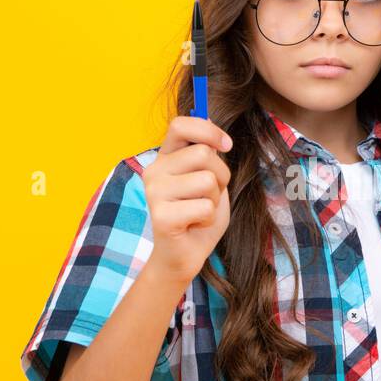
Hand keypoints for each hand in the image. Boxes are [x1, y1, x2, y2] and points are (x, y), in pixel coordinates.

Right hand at [143, 115, 233, 285]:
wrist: (184, 255)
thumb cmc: (198, 215)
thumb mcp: (208, 179)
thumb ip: (208, 157)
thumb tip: (212, 129)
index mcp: (165, 158)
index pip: (180, 125)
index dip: (208, 130)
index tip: (226, 145)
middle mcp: (154, 171)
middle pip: (204, 154)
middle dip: (221, 175)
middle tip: (210, 195)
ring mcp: (154, 193)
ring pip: (208, 181)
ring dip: (215, 199)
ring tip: (200, 211)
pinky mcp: (162, 216)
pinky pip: (205, 207)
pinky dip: (209, 218)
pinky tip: (194, 224)